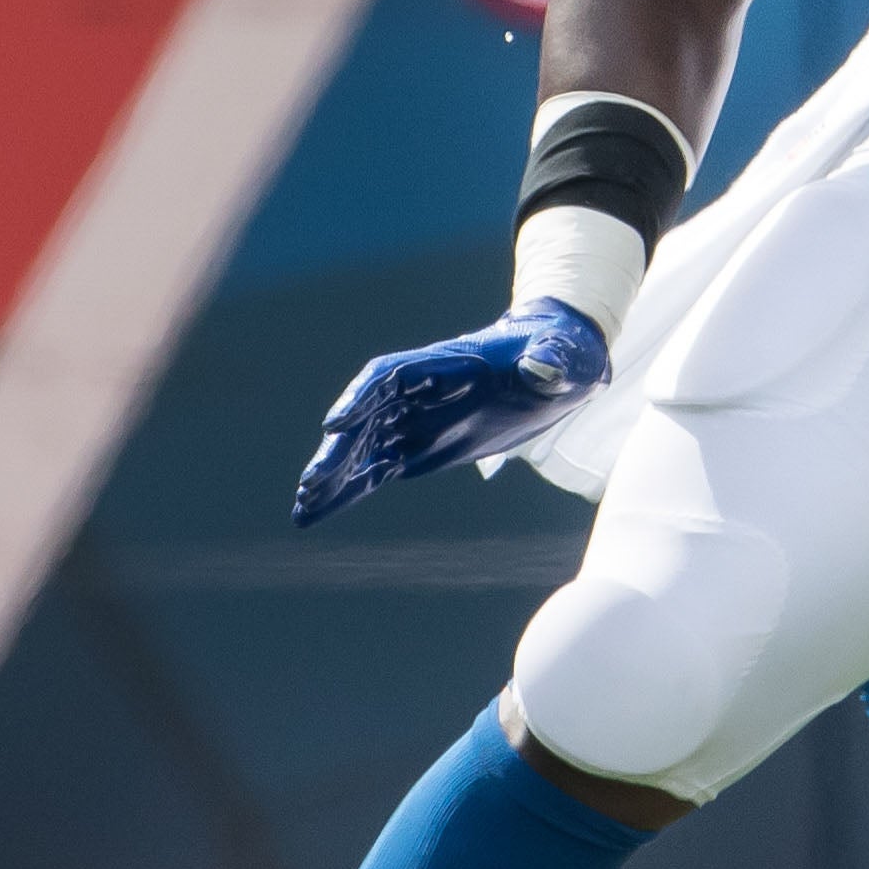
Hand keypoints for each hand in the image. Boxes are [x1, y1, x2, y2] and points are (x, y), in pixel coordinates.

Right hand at [292, 298, 609, 526]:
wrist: (558, 365)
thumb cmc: (561, 354)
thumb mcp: (566, 357)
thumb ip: (552, 362)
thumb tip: (543, 369)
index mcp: (446, 364)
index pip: (389, 376)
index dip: (360, 398)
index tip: (335, 424)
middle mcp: (419, 392)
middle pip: (365, 418)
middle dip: (338, 451)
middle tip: (311, 485)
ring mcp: (414, 420)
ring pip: (361, 448)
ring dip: (333, 476)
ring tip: (302, 508)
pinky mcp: (417, 447)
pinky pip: (374, 470)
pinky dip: (346, 491)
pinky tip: (315, 514)